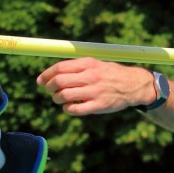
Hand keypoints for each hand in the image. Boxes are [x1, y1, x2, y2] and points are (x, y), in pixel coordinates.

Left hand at [36, 58, 153, 115]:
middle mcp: (91, 76)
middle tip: (49, 90)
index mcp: (89, 63)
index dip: (46, 75)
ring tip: (59, 99)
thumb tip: (53, 74)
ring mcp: (94, 91)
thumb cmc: (110, 74)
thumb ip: (77, 67)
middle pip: (59, 81)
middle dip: (49, 87)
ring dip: (56, 98)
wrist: (133, 85)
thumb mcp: (96, 64)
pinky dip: (67, 108)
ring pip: (64, 95)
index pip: (60, 67)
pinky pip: (74, 109)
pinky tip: (69, 106)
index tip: (40, 80)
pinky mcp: (98, 105)